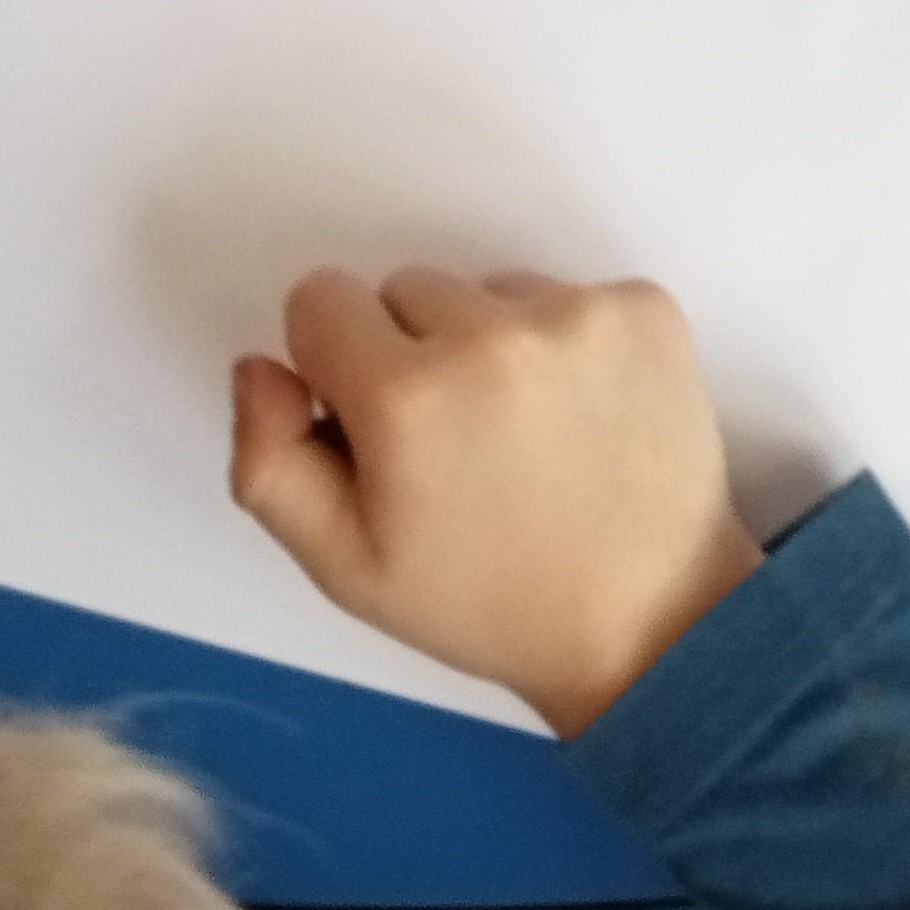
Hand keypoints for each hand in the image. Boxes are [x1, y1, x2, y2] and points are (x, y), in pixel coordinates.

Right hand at [228, 268, 763, 737]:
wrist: (648, 620)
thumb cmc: (484, 602)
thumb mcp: (346, 566)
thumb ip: (269, 460)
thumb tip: (261, 365)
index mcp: (406, 395)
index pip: (320, 299)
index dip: (335, 365)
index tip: (375, 427)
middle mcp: (492, 333)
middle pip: (405, 289)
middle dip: (412, 353)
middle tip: (456, 445)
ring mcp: (579, 312)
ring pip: (487, 291)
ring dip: (490, 344)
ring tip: (525, 437)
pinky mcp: (645, 306)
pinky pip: (568, 293)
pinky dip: (567, 343)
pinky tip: (582, 419)